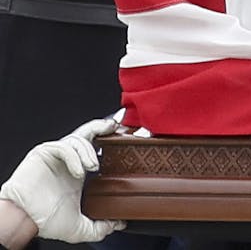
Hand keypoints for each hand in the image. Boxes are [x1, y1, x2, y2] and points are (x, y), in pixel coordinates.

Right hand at [0, 118, 124, 242]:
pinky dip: (74, 156)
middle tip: (112, 128)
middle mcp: (68, 160)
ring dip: (88, 151)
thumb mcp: (80, 226)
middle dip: (100, 127)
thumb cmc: (44, 220)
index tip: (123, 140)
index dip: (108, 140)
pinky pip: (63, 147)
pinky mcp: (43, 152)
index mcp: (77, 172)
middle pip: (86, 133)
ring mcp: (55, 155)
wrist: (23, 219)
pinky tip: (78, 171)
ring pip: (77, 139)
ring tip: (93, 166)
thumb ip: (100, 226)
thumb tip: (118, 224)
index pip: (94, 147)